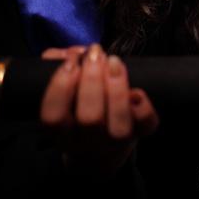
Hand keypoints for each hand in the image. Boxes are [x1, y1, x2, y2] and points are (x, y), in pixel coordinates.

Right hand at [39, 44, 159, 176]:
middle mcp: (86, 142)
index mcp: (61, 132)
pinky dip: (143, 105)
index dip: (60, 87)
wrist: (100, 146)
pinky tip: (136, 89)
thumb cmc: (78, 108)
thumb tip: (70, 53)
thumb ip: (57, 67)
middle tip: (95, 54)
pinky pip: (145, 123)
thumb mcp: (62, 91)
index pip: (53, 117)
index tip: (70, 62)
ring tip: (114, 62)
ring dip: (117, 88)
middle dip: (93, 79)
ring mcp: (114, 141)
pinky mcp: (139, 133)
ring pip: (119, 123)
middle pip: (90, 118)